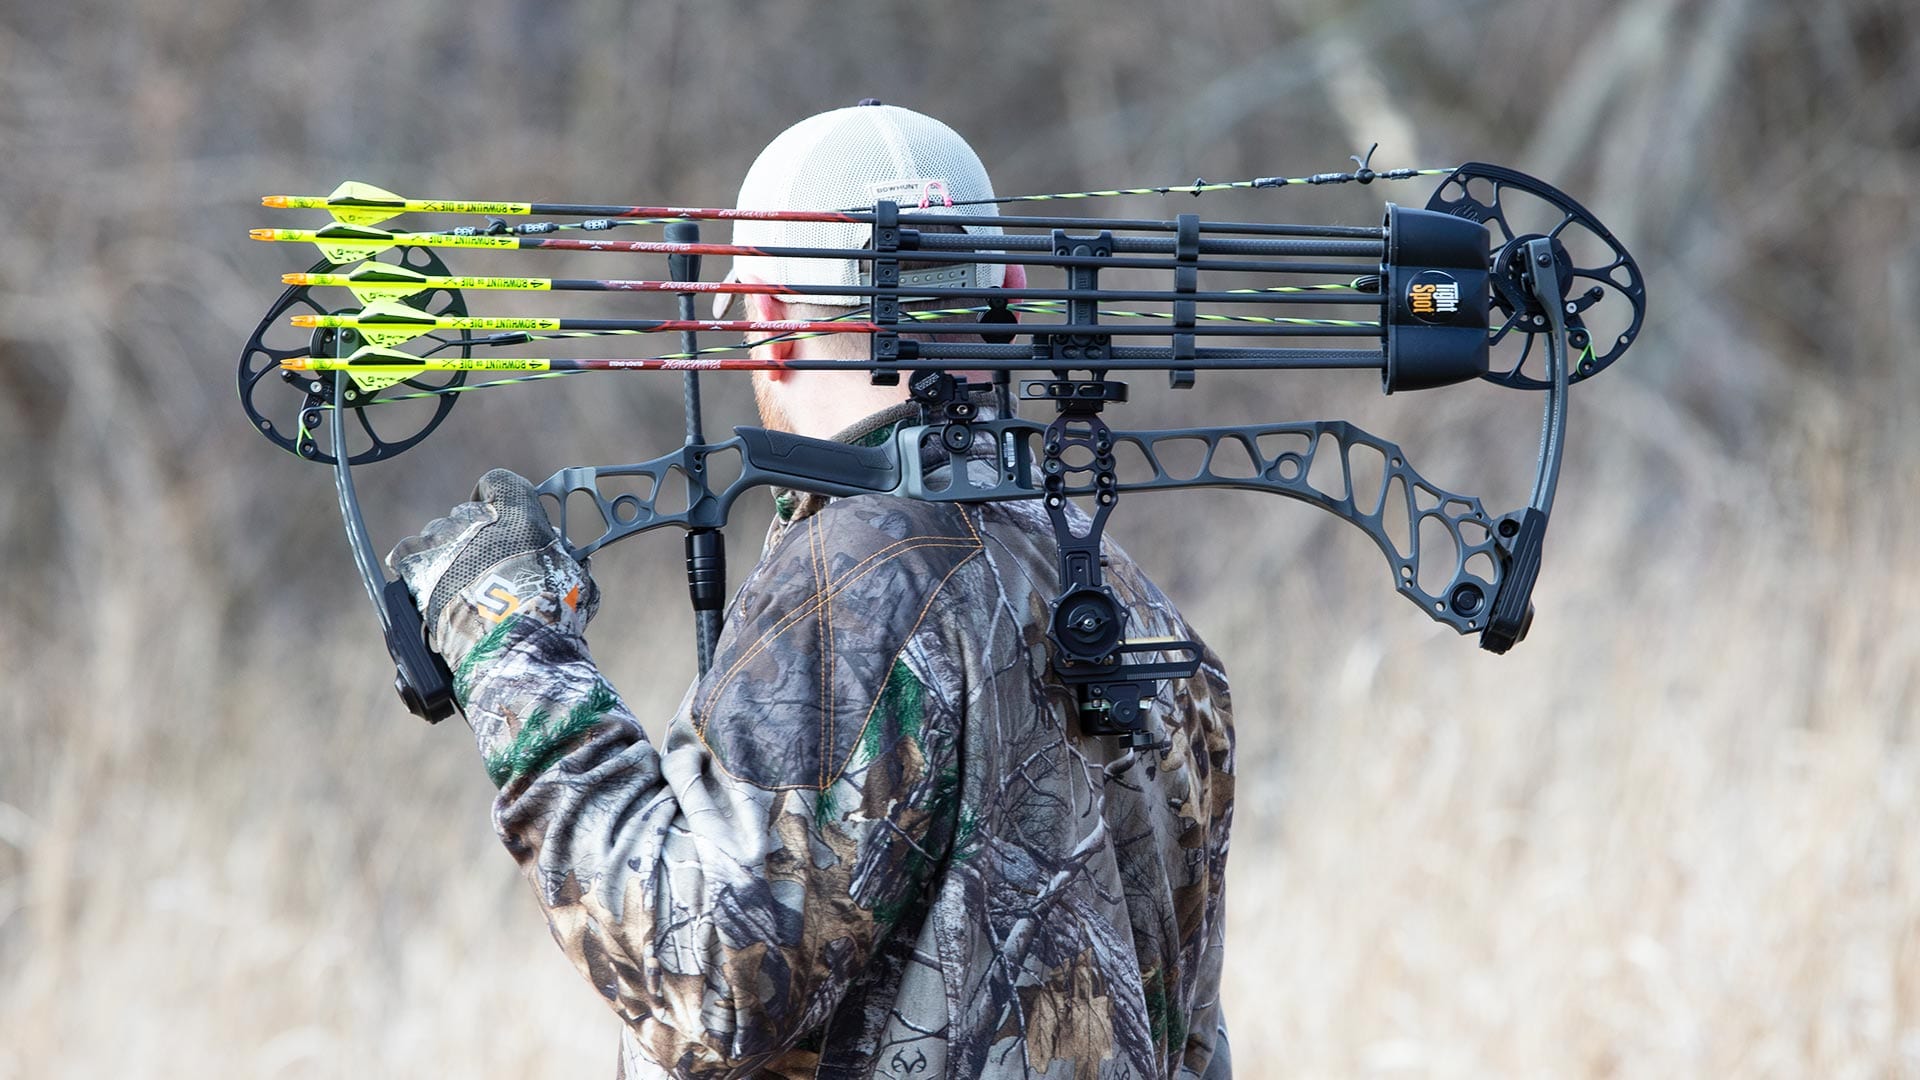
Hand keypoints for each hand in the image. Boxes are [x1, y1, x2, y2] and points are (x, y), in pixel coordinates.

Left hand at [387, 469, 598, 670]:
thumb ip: (562, 554)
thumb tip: (558, 547)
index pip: (499, 482)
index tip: (500, 511)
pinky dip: (417, 566)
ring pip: (438, 534)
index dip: (498, 495)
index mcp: (517, 514)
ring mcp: (442, 543)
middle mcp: (476, 521)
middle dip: (477, 534)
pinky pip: (407, 554)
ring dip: (448, 552)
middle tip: (489, 564)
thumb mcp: (574, 578)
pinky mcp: (416, 568)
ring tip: (460, 584)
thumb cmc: (550, 615)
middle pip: (467, 514)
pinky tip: (429, 583)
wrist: (509, 647)